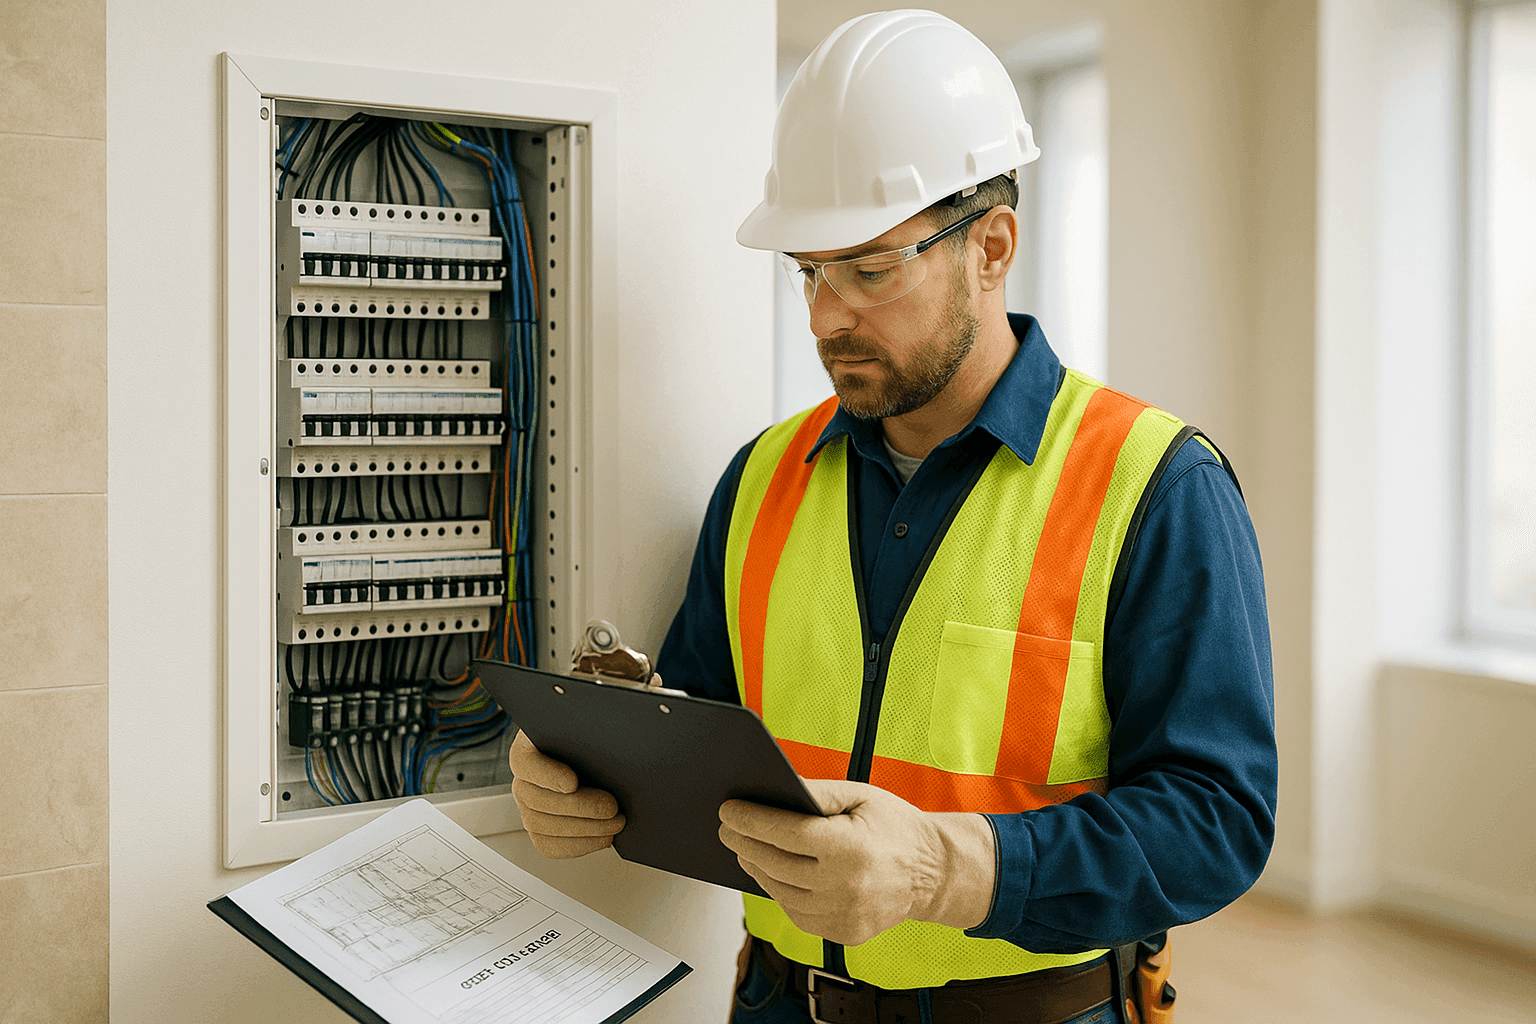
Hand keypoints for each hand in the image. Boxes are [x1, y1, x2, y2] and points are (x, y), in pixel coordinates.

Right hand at [509, 729, 624, 857]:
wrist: (590, 758)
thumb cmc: (586, 740)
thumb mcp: (587, 727)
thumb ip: (591, 730)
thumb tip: (611, 735)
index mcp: (526, 750)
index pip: (526, 763)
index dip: (548, 775)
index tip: (573, 782)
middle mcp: (522, 782)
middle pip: (538, 800)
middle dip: (579, 808)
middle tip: (611, 808)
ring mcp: (528, 809)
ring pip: (544, 826)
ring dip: (584, 829)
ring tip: (614, 823)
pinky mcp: (540, 831)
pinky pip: (551, 846)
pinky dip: (579, 845)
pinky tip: (603, 837)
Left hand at [718, 779, 994, 945]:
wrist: (934, 872)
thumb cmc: (896, 827)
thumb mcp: (861, 796)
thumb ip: (818, 792)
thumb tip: (775, 789)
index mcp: (850, 848)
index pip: (786, 833)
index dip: (751, 821)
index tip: (727, 812)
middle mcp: (845, 886)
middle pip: (776, 864)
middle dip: (745, 843)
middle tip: (727, 829)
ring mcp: (844, 915)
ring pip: (781, 892)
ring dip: (757, 869)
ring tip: (745, 849)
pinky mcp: (844, 933)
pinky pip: (797, 913)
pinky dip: (779, 892)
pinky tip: (772, 873)